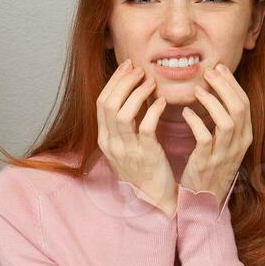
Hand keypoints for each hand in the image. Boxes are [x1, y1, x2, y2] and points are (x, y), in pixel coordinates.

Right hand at [97, 58, 175, 216]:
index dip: (114, 81)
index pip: (101, 102)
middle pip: (108, 104)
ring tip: (151, 83)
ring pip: (123, 113)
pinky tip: (162, 102)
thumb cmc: (143, 169)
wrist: (154, 198)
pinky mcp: (146, 155)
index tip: (128, 66)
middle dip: (123, 82)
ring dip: (137, 93)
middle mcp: (111, 144)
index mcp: (105, 139)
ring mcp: (127, 150)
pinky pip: (146, 127)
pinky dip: (153, 110)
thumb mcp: (126, 146)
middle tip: (139, 69)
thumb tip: (131, 92)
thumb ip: (125, 123)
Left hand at [179, 61, 249, 203]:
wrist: (204, 197)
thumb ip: (222, 119)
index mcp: (245, 136)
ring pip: (227, 121)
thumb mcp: (224, 142)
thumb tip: (214, 89)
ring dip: (212, 102)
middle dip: (224, 86)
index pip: (245, 103)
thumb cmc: (211, 165)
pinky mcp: (207, 161)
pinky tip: (186, 112)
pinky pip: (205, 137)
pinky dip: (196, 122)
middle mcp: (239, 143)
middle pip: (239, 107)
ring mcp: (224, 153)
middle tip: (208, 72)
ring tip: (197, 89)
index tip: (219, 68)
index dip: (232, 84)